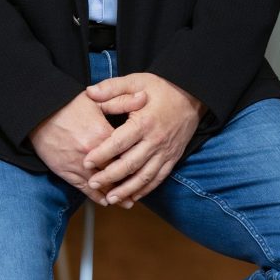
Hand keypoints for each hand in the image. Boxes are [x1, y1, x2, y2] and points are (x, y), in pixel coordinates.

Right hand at [30, 91, 140, 204]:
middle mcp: (92, 153)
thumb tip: (144, 97)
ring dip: (116, 194)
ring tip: (128, 201)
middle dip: (130, 181)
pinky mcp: (67, 172)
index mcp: (102, 133)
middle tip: (141, 188)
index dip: (138, 159)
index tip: (148, 163)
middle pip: (117, 172)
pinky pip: (86, 189)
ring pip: (103, 185)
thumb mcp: (96, 99)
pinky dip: (97, 197)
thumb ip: (122, 100)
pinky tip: (107, 201)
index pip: (126, 151)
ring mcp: (79, 165)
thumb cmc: (68, 105)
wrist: (38, 114)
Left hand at [82, 73, 204, 207]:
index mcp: (144, 122)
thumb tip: (90, 92)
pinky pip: (158, 178)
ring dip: (126, 190)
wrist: (192, 96)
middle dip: (109, 177)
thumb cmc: (162, 88)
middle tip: (92, 183)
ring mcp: (165, 152)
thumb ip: (112, 88)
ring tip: (110, 198)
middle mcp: (155, 141)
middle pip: (130, 164)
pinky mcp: (172, 158)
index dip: (101, 154)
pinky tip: (133, 196)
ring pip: (144, 177)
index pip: (119, 143)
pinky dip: (145, 190)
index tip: (86, 162)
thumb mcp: (136, 81)